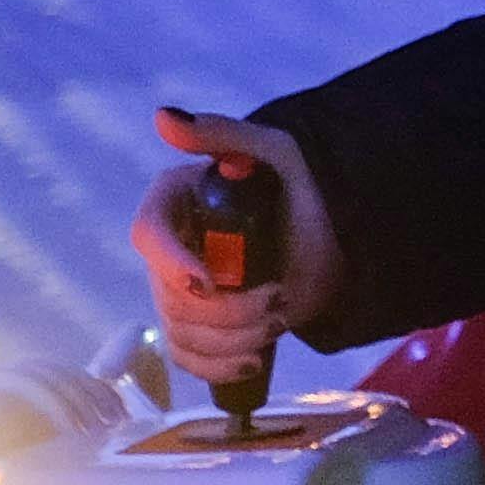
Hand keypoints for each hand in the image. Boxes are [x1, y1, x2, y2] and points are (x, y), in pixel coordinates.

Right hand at [130, 105, 345, 389]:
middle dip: (229, 310)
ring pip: (183, 335)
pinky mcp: (203, 328)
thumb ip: (220, 134)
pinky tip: (254, 358)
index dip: (172, 266)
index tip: (209, 284)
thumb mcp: (272, 150)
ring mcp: (183, 294)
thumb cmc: (301, 185)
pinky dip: (221, 367)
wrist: (336, 234)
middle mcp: (170, 251)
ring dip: (234, 338)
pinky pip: (190, 360)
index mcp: (174, 205)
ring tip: (277, 316)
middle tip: (278, 297)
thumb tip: (164, 117)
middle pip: (170, 299)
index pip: (148, 237)